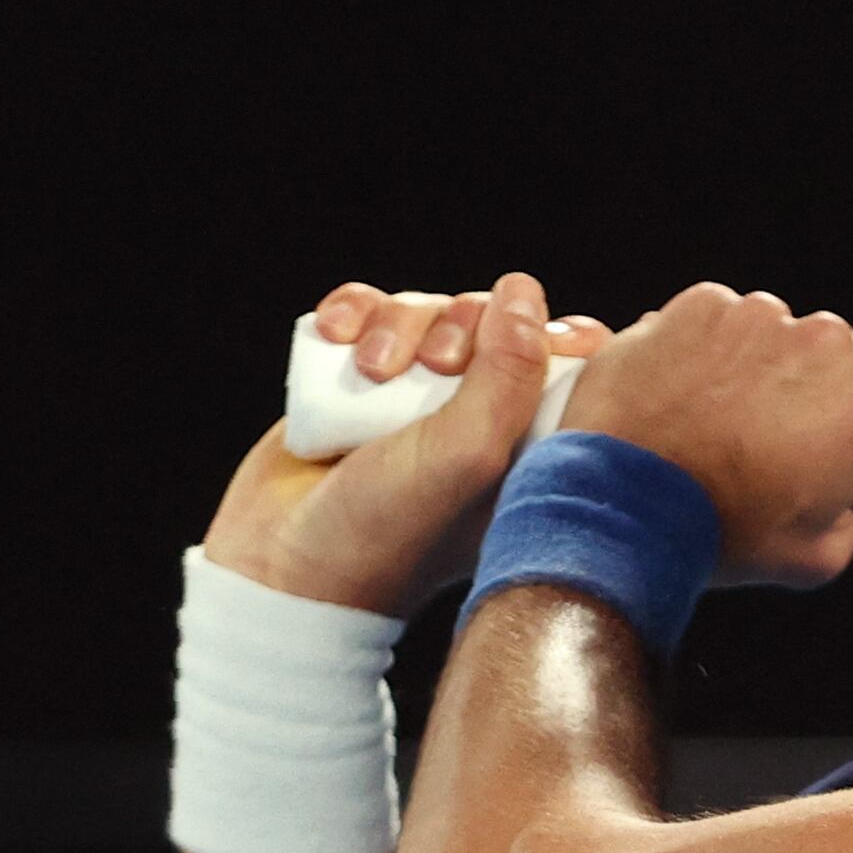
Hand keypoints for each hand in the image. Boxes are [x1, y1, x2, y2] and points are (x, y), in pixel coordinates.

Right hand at [202, 275, 612, 614]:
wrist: (283, 563)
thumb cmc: (392, 524)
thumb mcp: (469, 451)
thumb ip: (510, 371)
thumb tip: (522, 289)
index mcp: (527, 440)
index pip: (568, 360)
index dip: (556, 334)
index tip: (545, 337)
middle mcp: (476, 414)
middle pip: (488, 320)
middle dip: (457, 326)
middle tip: (434, 365)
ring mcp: (414, 396)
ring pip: (423, 310)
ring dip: (394, 323)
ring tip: (368, 370)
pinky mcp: (354, 380)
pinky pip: (365, 311)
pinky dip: (351, 312)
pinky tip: (334, 337)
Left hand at [556, 282, 852, 586]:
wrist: (615, 504)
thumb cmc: (715, 531)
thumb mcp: (817, 556)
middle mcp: (823, 345)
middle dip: (826, 394)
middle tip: (784, 445)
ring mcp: (760, 318)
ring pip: (785, 339)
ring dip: (766, 372)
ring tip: (722, 427)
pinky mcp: (701, 306)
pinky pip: (727, 324)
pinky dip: (713, 355)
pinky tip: (689, 401)